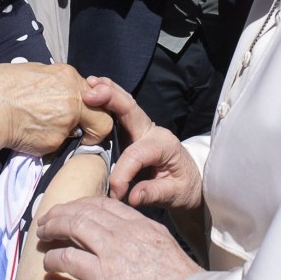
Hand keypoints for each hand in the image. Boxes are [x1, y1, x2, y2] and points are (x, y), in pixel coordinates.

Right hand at [0, 62, 112, 165]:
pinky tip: (30, 134)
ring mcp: (66, 123)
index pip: (99, 96)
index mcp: (68, 77)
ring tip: (41, 128)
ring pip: (79, 134)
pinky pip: (58, 145)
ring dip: (67, 134)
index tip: (85, 115)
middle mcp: (73, 99)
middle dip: (94, 129)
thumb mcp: (32, 71)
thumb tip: (59, 88)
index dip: (93, 107)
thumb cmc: (0, 86)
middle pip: (102, 120)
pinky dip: (48, 143)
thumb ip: (55, 81)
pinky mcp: (55, 142)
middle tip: (83, 134)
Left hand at [38, 196, 200, 279]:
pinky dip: (55, 258)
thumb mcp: (165, 251)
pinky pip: (69, 258)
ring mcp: (113, 251)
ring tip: (42, 234)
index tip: (72, 209)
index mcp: (143, 225)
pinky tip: (48, 262)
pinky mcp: (103, 274)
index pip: (107, 204)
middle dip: (62, 212)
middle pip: (86, 210)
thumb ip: (145, 244)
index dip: (84, 204)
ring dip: (53, 228)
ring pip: (74, 226)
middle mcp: (126, 231)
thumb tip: (129, 251)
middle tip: (48, 219)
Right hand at [82, 75, 201, 210]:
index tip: (117, 194)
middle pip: (131, 110)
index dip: (121, 175)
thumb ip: (153, 194)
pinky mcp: (132, 131)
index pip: (135, 154)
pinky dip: (108, 97)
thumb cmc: (184, 188)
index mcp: (164, 145)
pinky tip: (94, 88)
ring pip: (124, 104)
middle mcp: (153, 131)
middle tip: (90, 93)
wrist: (190, 183)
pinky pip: (119, 111)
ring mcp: (142, 128)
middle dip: (111, 99)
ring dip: (107, 92)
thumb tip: (131, 197)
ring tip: (89, 82)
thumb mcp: (175, 195)